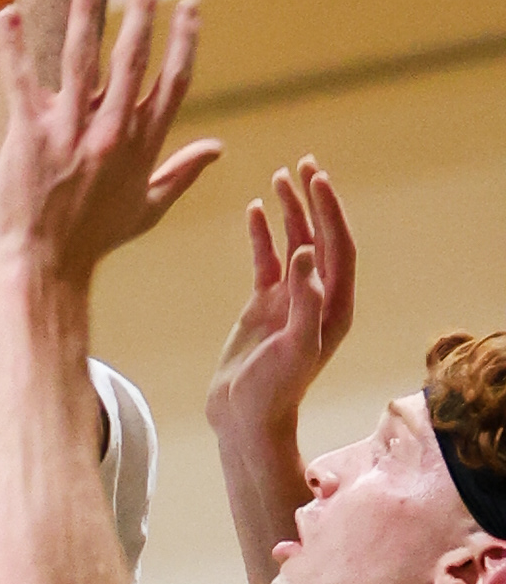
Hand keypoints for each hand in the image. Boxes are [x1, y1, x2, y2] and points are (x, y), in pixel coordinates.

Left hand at [0, 0, 221, 279]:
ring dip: (87, 11)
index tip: (189, 6)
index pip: (172, 81)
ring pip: (82, 57)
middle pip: (133, 57)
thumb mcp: (147, 208)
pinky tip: (3, 13)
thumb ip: (183, 172)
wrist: (46, 269)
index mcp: (142, 145)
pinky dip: (10, 46)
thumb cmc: (94, 241)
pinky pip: (21, 81)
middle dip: (142, 9)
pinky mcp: (30, 136)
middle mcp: (111, 132)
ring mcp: (71, 132)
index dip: (183, 40)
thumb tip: (217, 148)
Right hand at [205, 155, 356, 440]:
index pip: (340, 247)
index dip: (331, 212)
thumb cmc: (273, 390)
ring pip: (295, 243)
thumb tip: (307, 251)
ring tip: (280, 177)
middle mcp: (318, 298)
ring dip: (290, 210)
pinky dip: (263, 235)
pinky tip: (256, 210)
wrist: (244, 418)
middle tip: (306, 164)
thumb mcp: (294, 347)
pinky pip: (267, 261)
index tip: (317, 180)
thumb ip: (304, 300)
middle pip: (322, 237)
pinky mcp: (264, 305)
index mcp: (334, 307)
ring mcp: (290, 300)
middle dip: (315, 200)